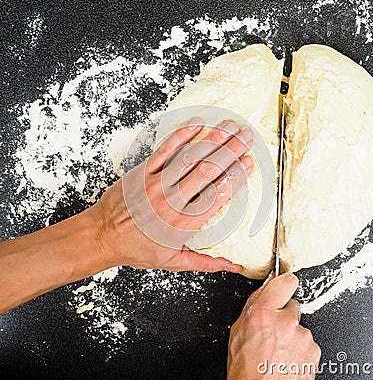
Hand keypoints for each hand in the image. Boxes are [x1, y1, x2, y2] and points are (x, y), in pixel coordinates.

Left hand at [94, 117, 254, 272]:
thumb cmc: (137, 248)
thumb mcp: (173, 262)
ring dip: (212, 140)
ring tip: (229, 127)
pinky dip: (180, 136)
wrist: (103, 236)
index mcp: (183, 223)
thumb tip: (234, 267)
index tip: (249, 163)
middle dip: (231, 151)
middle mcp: (172, 201)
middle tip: (247, 138)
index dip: (236, 176)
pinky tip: (195, 125)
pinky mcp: (142, 172)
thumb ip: (206, 262)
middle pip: (208, 171)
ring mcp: (157, 184)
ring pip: (189, 158)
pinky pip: (164, 150)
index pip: (217, 195)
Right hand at [227, 273, 320, 378]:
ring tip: (279, 350)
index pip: (284, 282)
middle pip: (293, 306)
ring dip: (292, 334)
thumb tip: (264, 291)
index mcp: (264, 313)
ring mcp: (302, 337)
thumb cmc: (246, 369)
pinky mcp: (314, 351)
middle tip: (274, 332)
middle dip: (285, 315)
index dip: (285, 282)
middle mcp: (286, 322)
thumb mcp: (237, 331)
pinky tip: (287, 358)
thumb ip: (253, 306)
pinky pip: (308, 342)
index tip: (286, 282)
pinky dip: (300, 348)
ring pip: (300, 326)